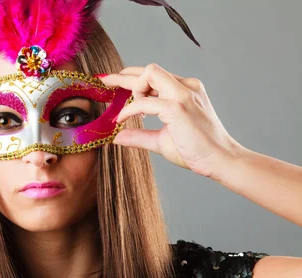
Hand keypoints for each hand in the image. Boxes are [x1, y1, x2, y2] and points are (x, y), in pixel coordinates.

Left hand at [98, 64, 244, 178]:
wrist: (220, 160)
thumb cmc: (196, 151)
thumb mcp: (161, 140)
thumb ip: (139, 136)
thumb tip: (117, 137)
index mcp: (185, 90)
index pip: (155, 75)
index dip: (132, 76)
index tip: (114, 81)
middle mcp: (186, 87)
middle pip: (149, 70)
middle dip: (123, 75)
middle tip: (104, 80)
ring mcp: (183, 95)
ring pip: (149, 74)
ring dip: (131, 88)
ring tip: (124, 111)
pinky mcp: (178, 107)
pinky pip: (145, 102)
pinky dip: (130, 110)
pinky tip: (122, 120)